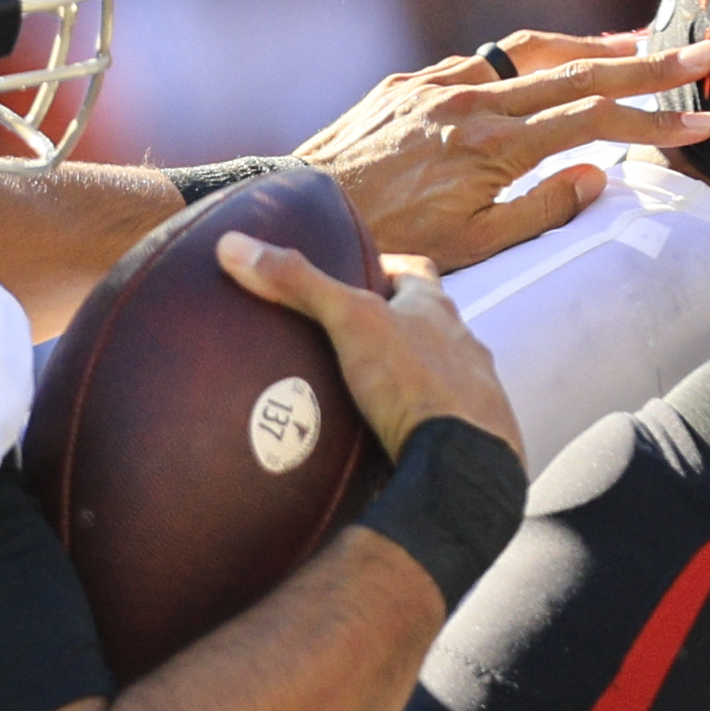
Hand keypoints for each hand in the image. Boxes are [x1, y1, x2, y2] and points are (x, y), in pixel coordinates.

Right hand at [218, 236, 525, 467]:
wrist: (464, 464)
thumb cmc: (414, 383)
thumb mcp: (351, 321)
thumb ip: (299, 284)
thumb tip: (235, 245)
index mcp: (439, 310)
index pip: (415, 273)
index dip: (387, 269)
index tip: (357, 273)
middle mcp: (464, 346)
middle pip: (427, 326)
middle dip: (392, 328)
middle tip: (348, 337)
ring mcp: (474, 394)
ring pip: (437, 375)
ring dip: (405, 378)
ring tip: (361, 392)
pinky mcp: (472, 439)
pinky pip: (440, 423)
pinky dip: (415, 423)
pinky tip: (387, 437)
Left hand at [292, 31, 709, 270]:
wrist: (301, 216)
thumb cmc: (388, 245)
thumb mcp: (473, 246)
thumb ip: (542, 208)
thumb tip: (598, 176)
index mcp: (491, 145)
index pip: (594, 121)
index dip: (654, 122)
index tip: (703, 124)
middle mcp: (467, 101)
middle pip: (576, 69)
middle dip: (647, 64)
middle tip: (701, 53)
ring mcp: (434, 84)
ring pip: (527, 51)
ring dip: (588, 48)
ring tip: (636, 48)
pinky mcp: (407, 84)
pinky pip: (480, 62)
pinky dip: (525, 61)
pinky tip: (546, 69)